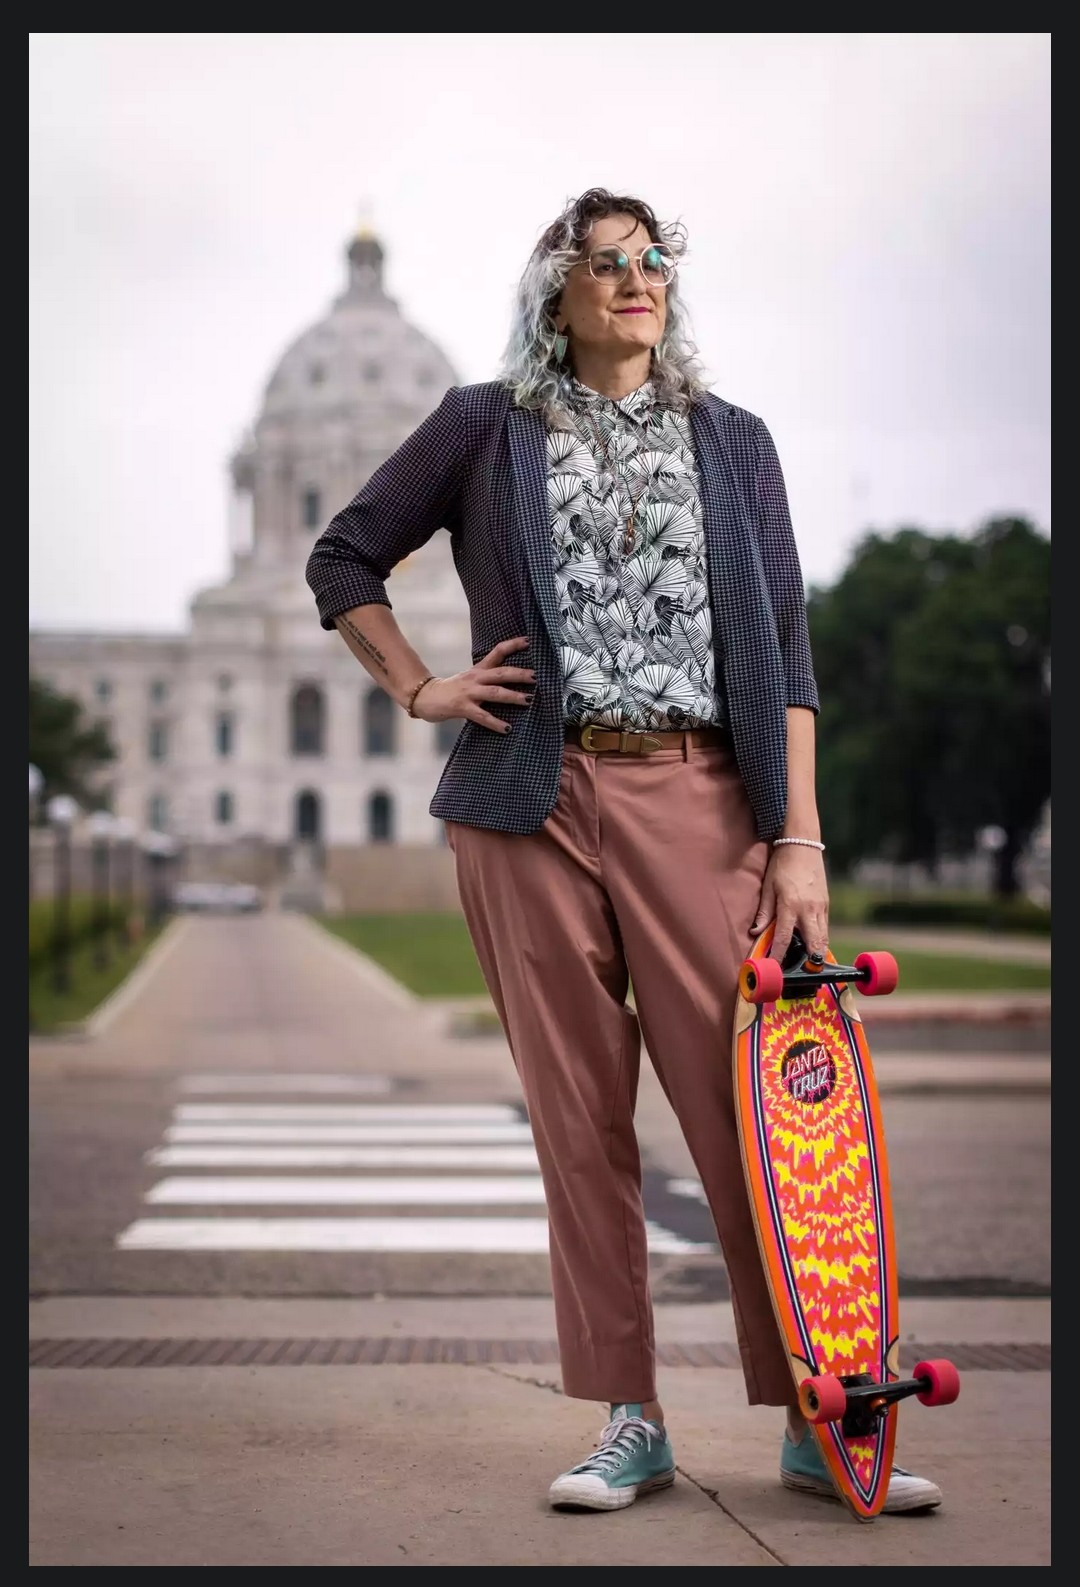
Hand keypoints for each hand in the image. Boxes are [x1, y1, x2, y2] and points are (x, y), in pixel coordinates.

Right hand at [412, 637, 534, 732]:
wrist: (426, 697)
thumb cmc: (452, 690)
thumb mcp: (471, 678)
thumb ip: (489, 676)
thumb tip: (513, 676)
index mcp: (479, 669)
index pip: (497, 651)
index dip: (513, 645)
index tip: (529, 641)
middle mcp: (475, 678)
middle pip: (501, 673)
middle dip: (520, 674)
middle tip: (537, 676)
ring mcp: (469, 693)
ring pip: (495, 693)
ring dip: (513, 696)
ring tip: (529, 700)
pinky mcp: (462, 707)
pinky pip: (482, 716)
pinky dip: (496, 723)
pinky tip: (507, 728)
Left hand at [751, 845, 828, 963]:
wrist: (803, 844)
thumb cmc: (782, 864)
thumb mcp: (768, 886)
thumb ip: (764, 912)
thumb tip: (756, 932)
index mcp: (790, 905)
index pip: (785, 938)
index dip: (780, 955)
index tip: (776, 967)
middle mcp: (809, 909)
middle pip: (815, 945)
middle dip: (810, 963)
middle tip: (801, 974)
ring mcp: (821, 907)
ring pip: (823, 939)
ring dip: (816, 952)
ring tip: (807, 964)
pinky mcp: (827, 904)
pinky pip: (825, 927)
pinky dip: (819, 939)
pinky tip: (811, 944)